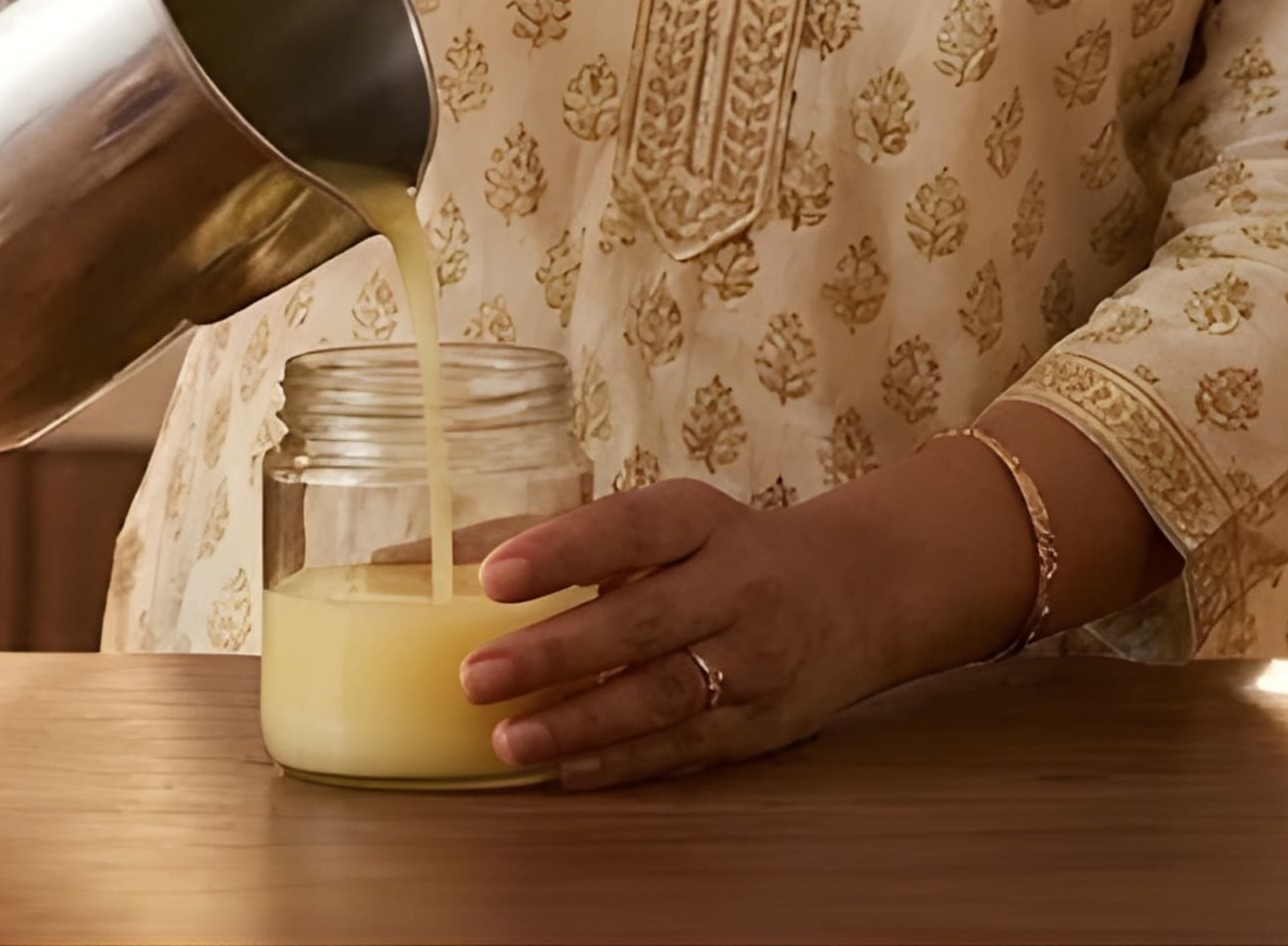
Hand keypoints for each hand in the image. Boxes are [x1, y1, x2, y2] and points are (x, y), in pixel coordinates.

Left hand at [453, 480, 890, 791]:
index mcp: (701, 519)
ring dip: (580, 722)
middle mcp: (735, 587)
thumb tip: (437, 558)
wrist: (849, 593)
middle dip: (555, 653)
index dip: (563, 551)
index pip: (629, 528)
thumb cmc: (723, 549)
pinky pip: (684, 748)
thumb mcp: (669, 519)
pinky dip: (621, 762)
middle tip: (478, 675)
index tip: (493, 576)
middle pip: (641, 622)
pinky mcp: (760, 725)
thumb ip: (571, 538)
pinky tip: (564, 769)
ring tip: (509, 739)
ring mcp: (754, 661)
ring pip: (662, 696)